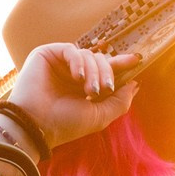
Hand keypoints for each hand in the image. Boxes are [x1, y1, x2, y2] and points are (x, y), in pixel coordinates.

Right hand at [9, 43, 140, 149]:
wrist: (37, 126)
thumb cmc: (65, 125)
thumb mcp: (100, 116)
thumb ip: (120, 101)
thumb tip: (135, 84)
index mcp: (82, 87)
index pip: (105, 69)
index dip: (121, 64)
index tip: (137, 60)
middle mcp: (71, 73)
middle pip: (100, 60)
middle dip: (107, 73)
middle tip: (104, 90)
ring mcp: (59, 63)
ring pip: (88, 55)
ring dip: (94, 72)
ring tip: (89, 91)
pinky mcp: (46, 55)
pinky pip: (72, 49)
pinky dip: (79, 62)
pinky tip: (77, 78)